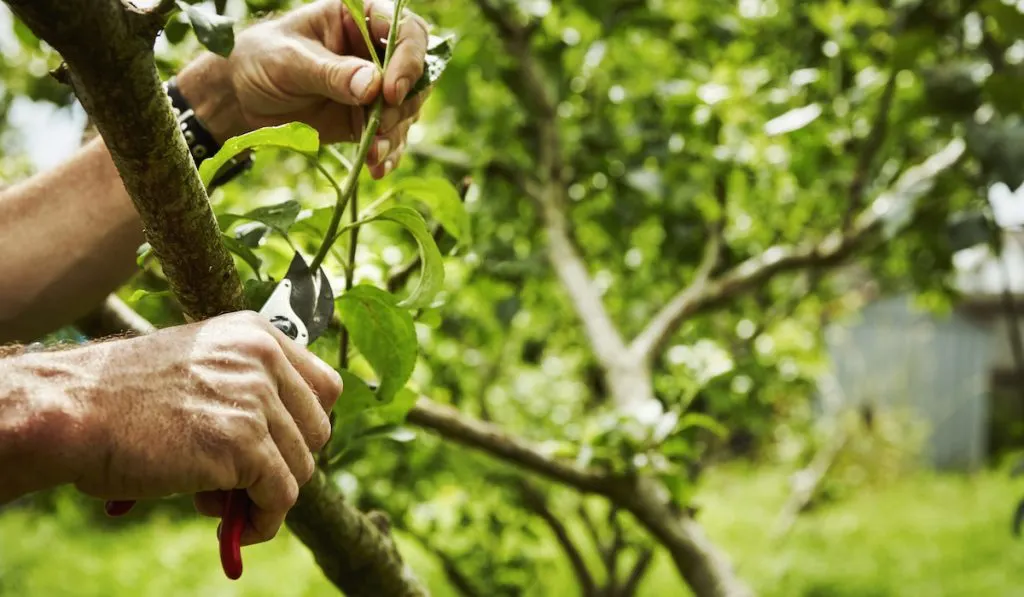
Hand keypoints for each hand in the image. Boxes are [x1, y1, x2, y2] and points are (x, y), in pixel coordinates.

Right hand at [53, 312, 340, 544]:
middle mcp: (263, 358)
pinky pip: (280, 496)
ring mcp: (255, 398)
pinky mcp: (243, 443)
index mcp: (256, 334)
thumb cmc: (125, 397)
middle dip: (285, 462)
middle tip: (238, 479)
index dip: (304, 425)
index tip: (277, 448)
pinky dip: (263, 521)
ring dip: (265, 494)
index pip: (325, 387)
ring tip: (215, 497)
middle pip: (318, 430)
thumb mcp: (200, 366)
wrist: (74, 410)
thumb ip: (248, 387)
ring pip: (301, 466)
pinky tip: (234, 529)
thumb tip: (290, 445)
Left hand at [177, 0, 430, 178]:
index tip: (391, 92)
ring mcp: (374, 87)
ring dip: (395, 134)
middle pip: (417, 75)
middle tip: (380, 126)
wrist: (240, 97)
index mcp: (359, 18)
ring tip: (374, 154)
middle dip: (403, 105)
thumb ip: (331, 73)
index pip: (407, 31)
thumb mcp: (289, 62)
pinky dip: (387, 153)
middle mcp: (375, 51)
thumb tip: (372, 86)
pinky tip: (376, 168)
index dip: (409, 60)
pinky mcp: (367, 118)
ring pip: (408, 109)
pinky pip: (391, 136)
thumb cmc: (259, 61)